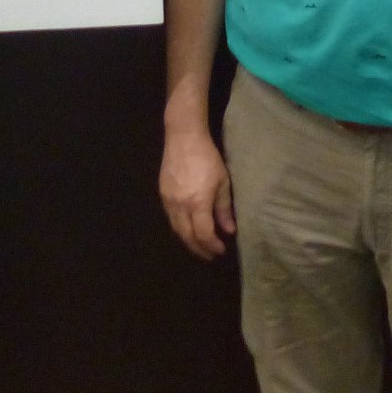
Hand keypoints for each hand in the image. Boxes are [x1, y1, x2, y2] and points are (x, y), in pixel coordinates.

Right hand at [159, 130, 234, 259]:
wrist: (183, 137)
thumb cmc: (208, 158)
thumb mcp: (222, 182)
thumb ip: (224, 208)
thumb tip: (229, 230)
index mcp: (197, 203)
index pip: (203, 234)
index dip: (212, 246)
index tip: (221, 250)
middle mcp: (180, 206)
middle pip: (187, 236)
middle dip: (199, 249)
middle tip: (210, 255)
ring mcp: (168, 201)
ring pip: (176, 229)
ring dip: (188, 240)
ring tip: (200, 245)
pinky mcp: (162, 194)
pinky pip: (170, 218)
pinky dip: (180, 228)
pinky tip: (188, 227)